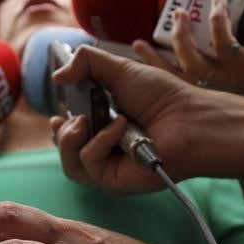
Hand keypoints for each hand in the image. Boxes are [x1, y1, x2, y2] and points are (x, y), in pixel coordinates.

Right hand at [51, 44, 195, 193]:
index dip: (60, 125)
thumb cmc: (161, 96)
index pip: (70, 132)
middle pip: (65, 150)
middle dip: (63, 132)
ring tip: (85, 122)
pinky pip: (89, 163)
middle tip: (76, 118)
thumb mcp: (119, 69)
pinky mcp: (113, 181)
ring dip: (72, 139)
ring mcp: (108, 167)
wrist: (188, 119)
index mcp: (103, 125)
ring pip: (70, 162)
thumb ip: (85, 62)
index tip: (58, 114)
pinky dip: (99, 142)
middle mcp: (104, 149)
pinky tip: (119, 127)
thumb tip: (56, 76)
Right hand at [132, 0, 243, 99]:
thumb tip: (235, 42)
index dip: (152, 66)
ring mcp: (228, 79)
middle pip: (173, 73)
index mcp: (212, 98)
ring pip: (191, 58)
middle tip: (145, 37)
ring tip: (180, 13)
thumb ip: (241, 71)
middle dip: (153, 55)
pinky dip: (217, 21)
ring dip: (182, 34)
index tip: (138, 48)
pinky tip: (217, 6)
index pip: (172, 84)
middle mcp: (215, 92)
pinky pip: (222, 40)